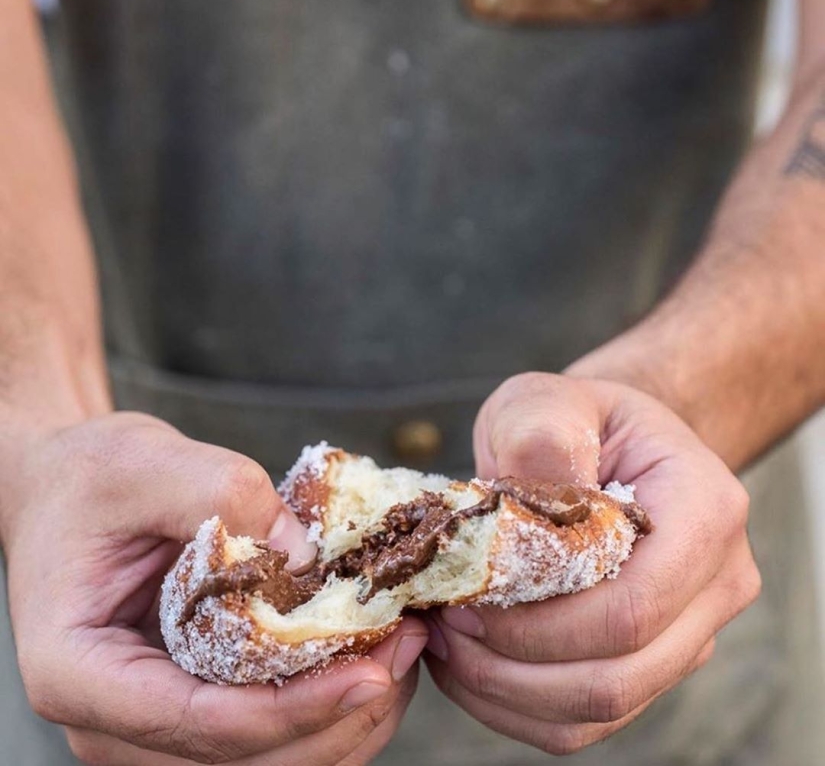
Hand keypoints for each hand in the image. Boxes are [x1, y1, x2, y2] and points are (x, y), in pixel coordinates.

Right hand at [2, 412, 426, 764]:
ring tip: (404, 645)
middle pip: (240, 758)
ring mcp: (155, 717)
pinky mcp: (192, 698)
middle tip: (407, 644)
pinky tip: (372, 650)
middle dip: (336, 715)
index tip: (373, 672)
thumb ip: (221, 496)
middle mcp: (113, 718)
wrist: (68, 486)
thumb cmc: (91, 476)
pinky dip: (326, 702)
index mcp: (78, 671)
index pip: (196, 721)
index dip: (293, 709)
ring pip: (264, 759)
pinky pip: (266, 729)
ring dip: (343, 716)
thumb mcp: (146, 462)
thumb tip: (306, 559)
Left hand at [424, 373, 760, 754]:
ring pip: (600, 707)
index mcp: (705, 512)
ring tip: (447, 644)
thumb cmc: (575, 420)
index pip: (632, 606)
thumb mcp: (548, 402)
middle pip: (618, 673)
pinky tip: (469, 664)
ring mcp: (689, 631)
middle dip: (514, 665)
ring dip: (508, 692)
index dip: (540, 623)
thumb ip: (542, 438)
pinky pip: (586, 718)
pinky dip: (517, 706)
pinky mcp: (651, 661)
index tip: (464, 598)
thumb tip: (524, 511)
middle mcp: (716, 583)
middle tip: (443, 626)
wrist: (605, 444)